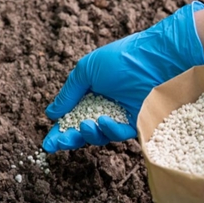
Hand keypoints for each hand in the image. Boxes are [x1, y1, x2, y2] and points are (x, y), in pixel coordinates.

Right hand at [43, 1, 203, 152]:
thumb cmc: (121, 59)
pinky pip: (120, 134)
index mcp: (92, 93)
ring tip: (85, 126)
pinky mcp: (137, 122)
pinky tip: (103, 121)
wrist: (155, 59)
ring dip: (89, 135)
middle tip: (59, 142)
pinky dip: (110, 130)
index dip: (60, 130)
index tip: (48, 142)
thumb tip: (51, 113)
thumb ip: (69, 93)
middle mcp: (105, 106)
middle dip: (70, 138)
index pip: (72, 115)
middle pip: (84, 130)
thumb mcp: (87, 70)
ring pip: (101, 136)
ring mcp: (121, 115)